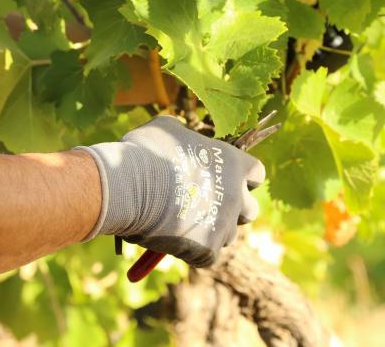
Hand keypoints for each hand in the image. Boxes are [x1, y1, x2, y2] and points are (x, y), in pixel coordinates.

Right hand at [78, 116, 264, 266]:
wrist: (129, 187)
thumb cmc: (146, 152)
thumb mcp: (168, 129)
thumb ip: (186, 136)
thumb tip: (184, 140)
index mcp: (233, 163)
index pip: (256, 173)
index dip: (241, 178)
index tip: (223, 180)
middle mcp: (236, 195)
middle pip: (250, 210)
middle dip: (232, 211)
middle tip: (206, 207)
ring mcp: (224, 225)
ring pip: (227, 235)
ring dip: (210, 232)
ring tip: (181, 223)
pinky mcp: (207, 250)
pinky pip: (206, 256)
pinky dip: (191, 251)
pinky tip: (170, 240)